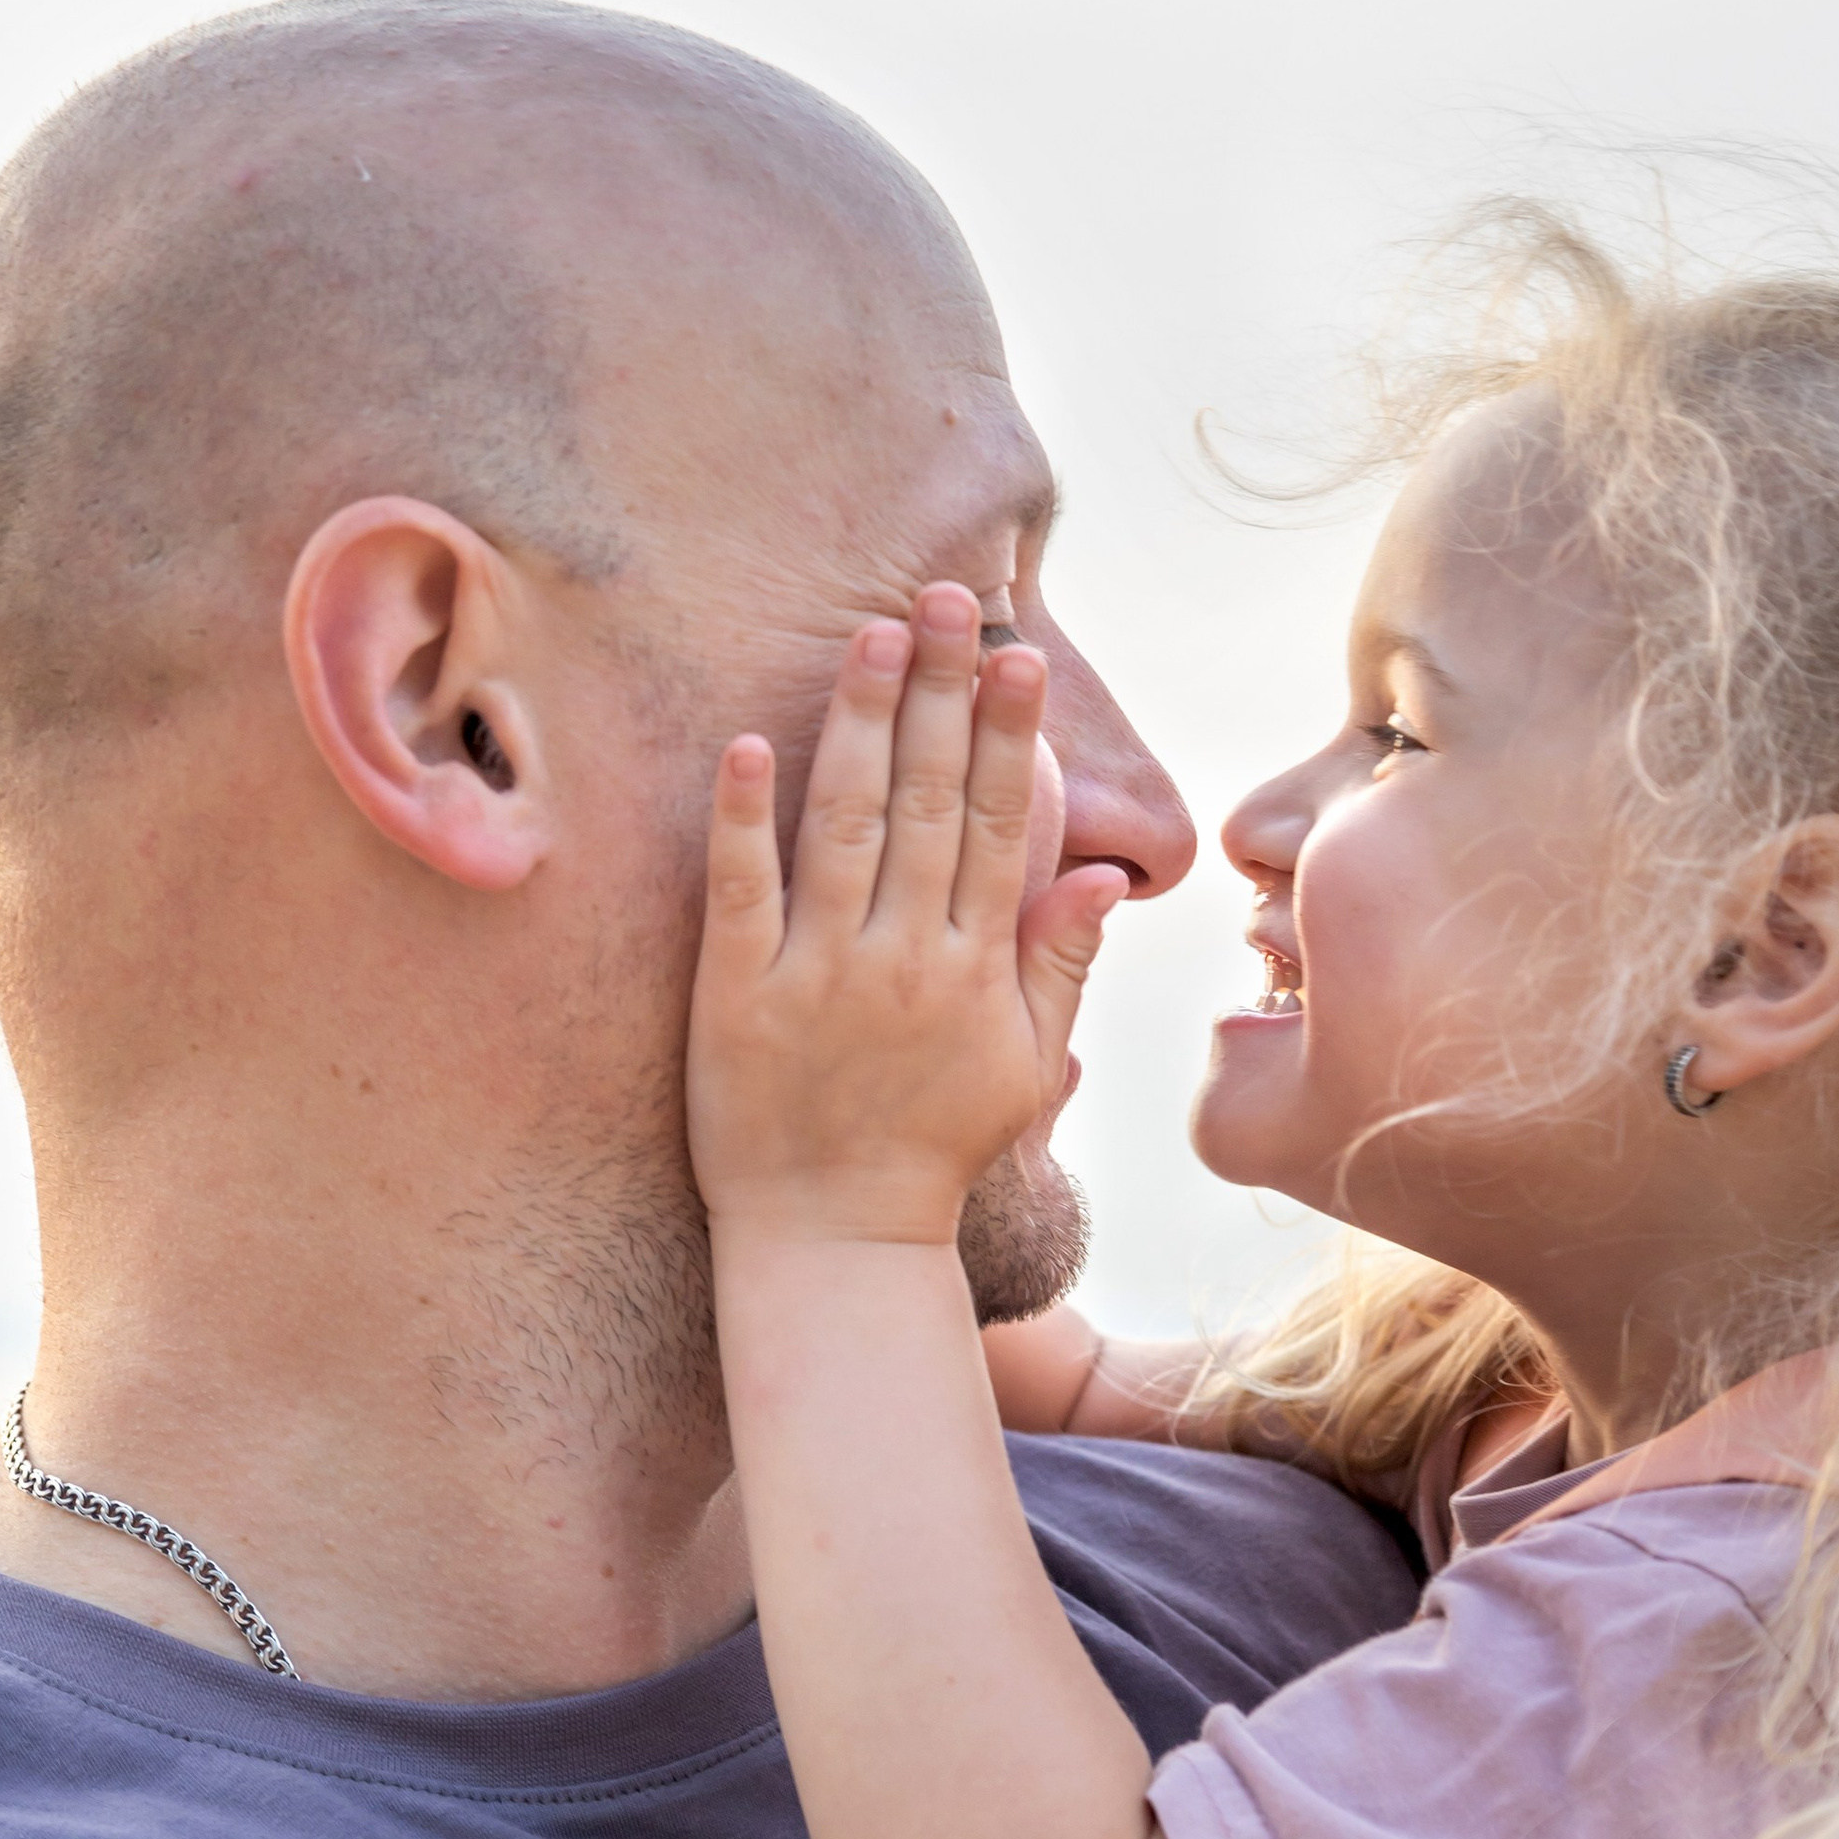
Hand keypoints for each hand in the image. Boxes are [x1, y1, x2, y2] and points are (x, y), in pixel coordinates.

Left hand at [687, 588, 1126, 1251]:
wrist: (835, 1240)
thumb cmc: (935, 1147)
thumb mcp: (1024, 1063)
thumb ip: (1059, 962)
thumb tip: (1101, 872)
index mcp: (976, 968)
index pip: (1003, 824)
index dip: (1011, 734)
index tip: (1018, 655)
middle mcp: (905, 957)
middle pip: (930, 800)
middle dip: (940, 691)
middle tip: (943, 597)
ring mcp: (819, 973)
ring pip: (846, 824)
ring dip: (860, 722)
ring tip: (871, 635)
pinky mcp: (738, 996)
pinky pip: (741, 892)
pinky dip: (744, 817)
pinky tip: (749, 743)